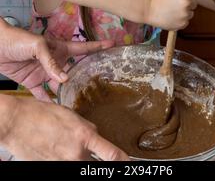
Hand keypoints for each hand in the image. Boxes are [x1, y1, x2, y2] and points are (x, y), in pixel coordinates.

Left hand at [0, 18, 113, 100]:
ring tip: (81, 102)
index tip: (112, 44)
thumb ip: (51, 62)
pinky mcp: (32, 82)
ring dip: (68, 92)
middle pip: (73, 69)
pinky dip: (49, 102)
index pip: (82, 47)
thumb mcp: (37, 45)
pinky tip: (57, 111)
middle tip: (100, 82)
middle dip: (86, 74)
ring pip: (60, 85)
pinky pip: (43, 95)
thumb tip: (65, 78)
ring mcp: (44, 72)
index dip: (97, 45)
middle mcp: (54, 61)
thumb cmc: (18, 38)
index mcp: (58, 48)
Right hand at [0, 95, 128, 160]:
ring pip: (80, 164)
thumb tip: (95, 137)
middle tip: (80, 144)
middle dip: (93, 155)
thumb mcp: (69, 115)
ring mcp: (63, 165)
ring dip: (78, 157)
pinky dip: (64, 159)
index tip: (131, 165)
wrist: (16, 123)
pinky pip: (65, 165)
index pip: (112, 155)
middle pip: (95, 162)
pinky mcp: (52, 169)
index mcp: (84, 135)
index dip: (125, 163)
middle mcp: (76, 154)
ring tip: (63, 143)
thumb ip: (86, 128)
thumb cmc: (40, 113)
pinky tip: (54, 147)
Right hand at [147, 0, 199, 30]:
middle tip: (176, 2)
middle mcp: (188, 2)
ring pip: (191, 13)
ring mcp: (185, 14)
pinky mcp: (182, 24)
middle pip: (194, 3)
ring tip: (173, 9)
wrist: (147, 7)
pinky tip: (172, 16)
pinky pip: (186, 21)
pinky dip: (180, 19)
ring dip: (184, 11)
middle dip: (187, 2)